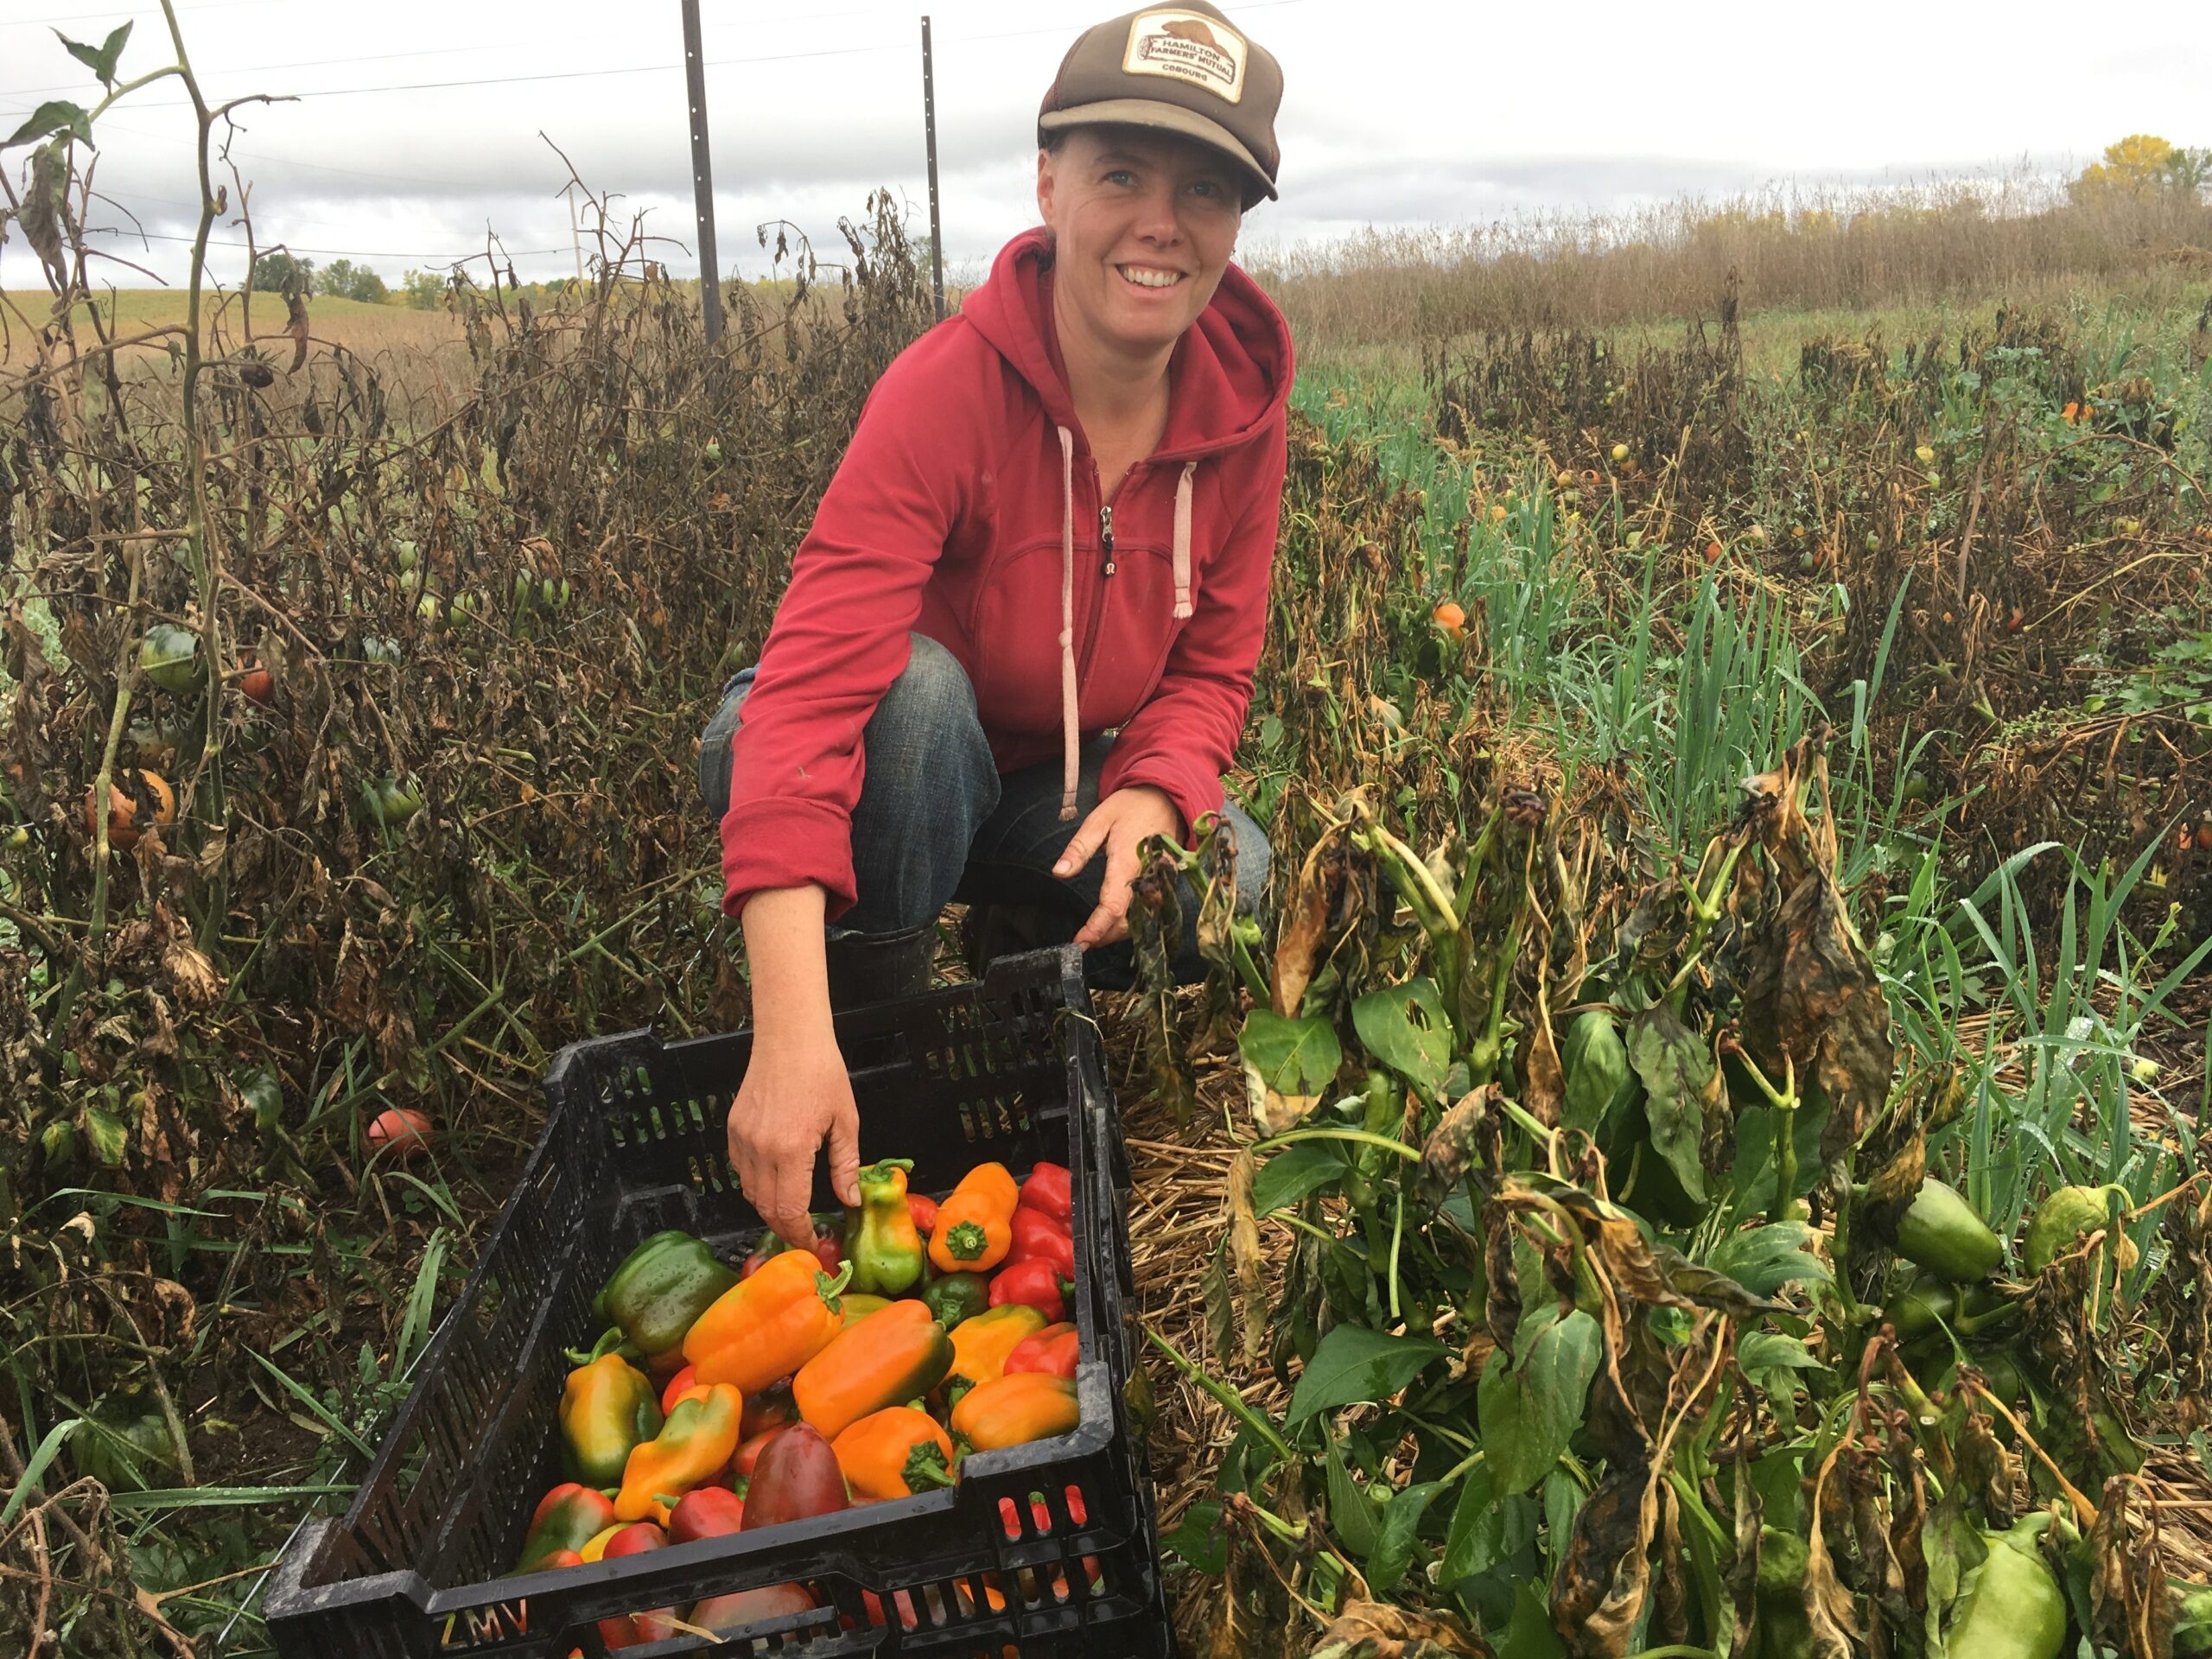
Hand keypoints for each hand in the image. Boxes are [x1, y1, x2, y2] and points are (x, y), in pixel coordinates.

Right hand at [726, 1025, 860, 1247]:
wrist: (789, 1037)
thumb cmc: (823, 1073)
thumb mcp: (845, 1121)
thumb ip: (846, 1166)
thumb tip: (850, 1202)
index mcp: (792, 1148)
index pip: (789, 1210)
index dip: (801, 1233)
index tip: (813, 1242)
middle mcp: (761, 1148)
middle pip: (766, 1208)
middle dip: (786, 1227)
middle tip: (805, 1234)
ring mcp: (742, 1139)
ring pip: (749, 1192)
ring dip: (770, 1207)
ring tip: (792, 1210)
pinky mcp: (732, 1129)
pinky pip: (740, 1170)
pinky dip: (755, 1184)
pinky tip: (775, 1180)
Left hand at [1051, 784, 1181, 948]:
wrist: (1168, 796)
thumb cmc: (1131, 806)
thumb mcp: (1099, 819)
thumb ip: (1079, 848)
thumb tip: (1059, 872)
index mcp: (1128, 863)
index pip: (1113, 907)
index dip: (1096, 929)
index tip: (1080, 942)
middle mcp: (1148, 877)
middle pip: (1129, 921)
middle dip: (1106, 936)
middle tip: (1083, 941)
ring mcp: (1161, 881)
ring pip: (1143, 919)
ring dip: (1120, 932)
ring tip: (1096, 934)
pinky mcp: (1166, 881)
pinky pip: (1151, 909)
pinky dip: (1134, 920)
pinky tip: (1118, 921)